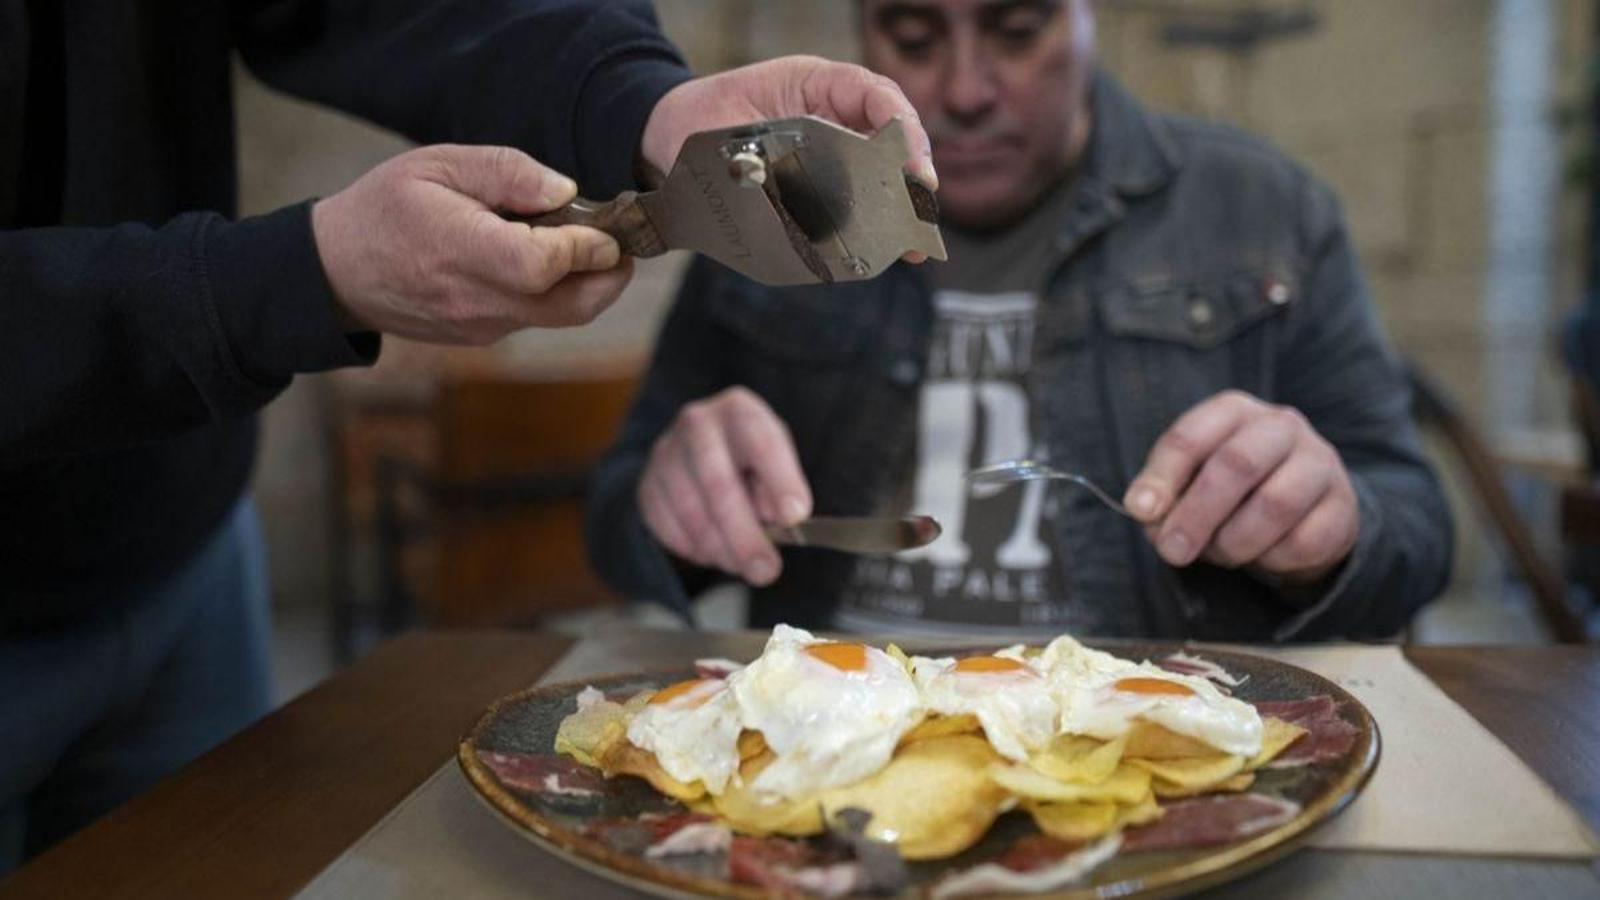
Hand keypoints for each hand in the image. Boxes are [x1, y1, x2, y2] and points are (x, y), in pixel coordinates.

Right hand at [312, 144, 631, 343]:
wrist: (337, 272)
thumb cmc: (386, 208)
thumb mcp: (438, 164)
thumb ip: (506, 173)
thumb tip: (566, 192)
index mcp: (460, 251)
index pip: (543, 265)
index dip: (586, 246)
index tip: (605, 225)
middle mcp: (476, 300)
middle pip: (573, 306)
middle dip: (612, 276)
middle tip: (620, 241)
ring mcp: (482, 326)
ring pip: (561, 316)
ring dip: (587, 282)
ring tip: (578, 241)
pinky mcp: (484, 336)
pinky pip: (537, 317)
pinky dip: (556, 291)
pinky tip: (543, 258)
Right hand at [638, 387, 812, 585]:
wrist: (697, 450)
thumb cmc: (749, 458)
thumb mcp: (777, 461)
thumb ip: (780, 488)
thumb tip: (779, 520)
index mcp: (740, 411)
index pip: (761, 442)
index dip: (780, 480)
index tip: (795, 517)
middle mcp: (697, 424)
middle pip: (719, 484)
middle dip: (745, 536)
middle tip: (766, 570)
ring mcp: (665, 454)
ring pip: (692, 514)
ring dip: (721, 550)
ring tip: (743, 564)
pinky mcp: (646, 485)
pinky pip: (668, 529)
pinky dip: (695, 550)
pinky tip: (714, 549)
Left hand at [639, 56, 936, 261]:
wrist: (674, 136)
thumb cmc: (708, 118)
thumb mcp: (738, 124)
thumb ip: (769, 151)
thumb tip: (794, 189)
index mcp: (819, 86)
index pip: (875, 95)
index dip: (900, 128)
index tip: (912, 164)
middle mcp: (835, 117)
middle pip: (891, 139)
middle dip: (912, 174)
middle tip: (921, 206)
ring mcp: (833, 152)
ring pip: (880, 174)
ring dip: (898, 206)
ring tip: (913, 240)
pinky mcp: (822, 187)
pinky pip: (853, 203)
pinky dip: (873, 225)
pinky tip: (888, 248)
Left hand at [1122, 391, 1358, 583]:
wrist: (1303, 514)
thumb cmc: (1231, 494)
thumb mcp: (1189, 485)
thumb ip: (1164, 496)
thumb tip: (1146, 513)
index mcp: (1233, 412)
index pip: (1192, 435)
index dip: (1162, 476)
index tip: (1141, 512)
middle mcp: (1281, 426)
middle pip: (1237, 464)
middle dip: (1197, 514)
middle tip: (1172, 550)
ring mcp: (1319, 462)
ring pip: (1275, 504)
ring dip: (1234, 542)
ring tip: (1220, 554)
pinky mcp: (1343, 506)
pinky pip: (1303, 541)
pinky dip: (1272, 559)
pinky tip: (1262, 556)